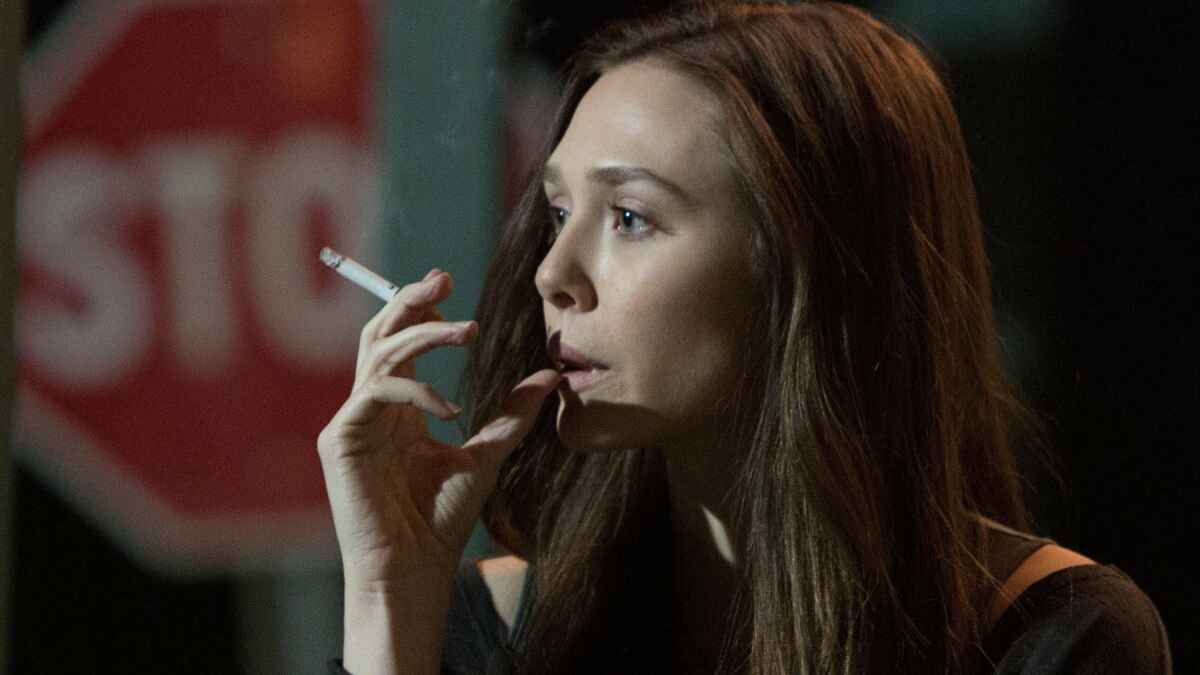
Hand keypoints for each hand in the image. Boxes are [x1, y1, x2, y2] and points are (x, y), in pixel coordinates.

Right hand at [317, 267, 558, 593]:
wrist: (415, 568)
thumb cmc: (443, 519)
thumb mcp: (488, 454)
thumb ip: (512, 414)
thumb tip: (549, 376)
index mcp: (398, 407)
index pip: (402, 340)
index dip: (420, 306)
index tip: (449, 280)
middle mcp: (371, 407)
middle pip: (380, 333)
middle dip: (410, 300)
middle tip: (443, 279)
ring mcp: (351, 421)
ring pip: (378, 352)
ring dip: (423, 334)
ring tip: (466, 331)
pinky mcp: (340, 439)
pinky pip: (375, 393)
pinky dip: (416, 390)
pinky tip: (450, 411)